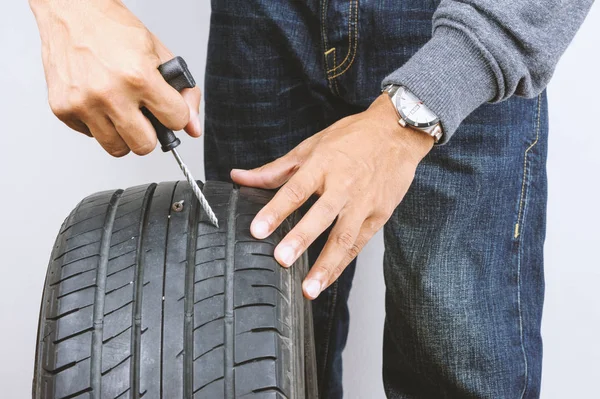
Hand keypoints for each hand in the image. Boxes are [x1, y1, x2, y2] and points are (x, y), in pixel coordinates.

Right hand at [30, 0, 201, 155]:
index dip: (176, 115)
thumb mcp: (159, 55)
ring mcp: (84, 104)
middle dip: (151, 133)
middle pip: (144, 146)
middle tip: (145, 116)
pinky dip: (99, 125)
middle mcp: (110, 93)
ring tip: (122, 111)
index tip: (169, 109)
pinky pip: (92, 136)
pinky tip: (100, 102)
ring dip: (124, 134)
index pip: (175, 121)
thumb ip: (184, 93)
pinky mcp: (63, 109)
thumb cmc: (114, 30)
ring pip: (117, 148)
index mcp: (139, 77)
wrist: (72, 11)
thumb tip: (193, 128)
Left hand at [231, 94, 433, 298]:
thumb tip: (239, 177)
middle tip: (282, 259)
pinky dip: (341, 265)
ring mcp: (364, 202)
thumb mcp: (311, 146)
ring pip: (344, 237)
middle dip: (301, 238)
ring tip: (309, 288)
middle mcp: (344, 184)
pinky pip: (358, 245)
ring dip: (326, 265)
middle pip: (321, 215)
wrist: (397, 132)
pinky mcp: (379, 216)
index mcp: (323, 164)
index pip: (296, 190)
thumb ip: (275, 169)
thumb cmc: (353, 137)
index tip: (258, 229)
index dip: (276, 210)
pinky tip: (326, 281)